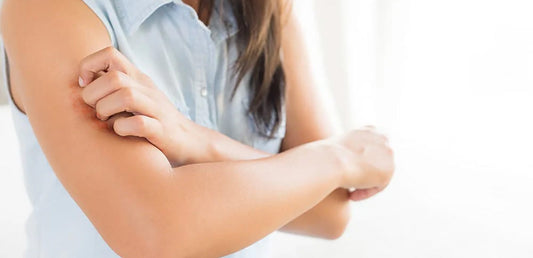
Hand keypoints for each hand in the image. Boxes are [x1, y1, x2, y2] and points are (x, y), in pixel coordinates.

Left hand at [77, 47, 212, 165]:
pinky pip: (138, 124)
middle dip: (93, 94)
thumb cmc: (153, 121)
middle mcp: (147, 89)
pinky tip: (122, 133)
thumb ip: (112, 88)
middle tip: (95, 110)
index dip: (89, 66)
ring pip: (126, 96)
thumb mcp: (135, 97)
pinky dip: (123, 128)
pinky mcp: (161, 131)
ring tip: (106, 120)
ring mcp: (156, 109)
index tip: (86, 86)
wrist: (189, 142)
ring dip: (106, 110)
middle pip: (114, 77)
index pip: (109, 54)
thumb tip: (79, 84)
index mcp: (138, 78)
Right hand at [333, 126, 394, 200]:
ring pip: (379, 174)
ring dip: (366, 184)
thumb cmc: (326, 155)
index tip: (349, 172)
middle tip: (351, 185)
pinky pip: (378, 186)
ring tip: (350, 193)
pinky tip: (351, 196)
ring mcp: (388, 154)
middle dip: (366, 172)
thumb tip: (346, 161)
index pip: (372, 148)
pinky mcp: (388, 171)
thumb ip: (348, 152)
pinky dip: (366, 191)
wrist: (331, 160)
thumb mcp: (337, 148)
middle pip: (378, 161)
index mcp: (370, 130)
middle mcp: (382, 138)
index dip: (362, 162)